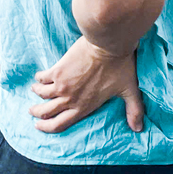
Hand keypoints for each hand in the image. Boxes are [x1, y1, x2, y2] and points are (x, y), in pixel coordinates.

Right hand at [29, 37, 144, 133]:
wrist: (110, 45)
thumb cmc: (121, 66)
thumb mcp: (129, 90)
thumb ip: (134, 110)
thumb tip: (139, 129)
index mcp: (83, 107)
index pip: (59, 125)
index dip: (46, 128)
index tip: (38, 126)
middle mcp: (69, 99)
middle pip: (45, 112)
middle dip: (37, 113)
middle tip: (33, 111)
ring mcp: (61, 85)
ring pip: (40, 95)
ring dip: (36, 93)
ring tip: (36, 89)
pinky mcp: (57, 70)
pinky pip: (41, 78)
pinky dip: (39, 78)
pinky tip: (40, 76)